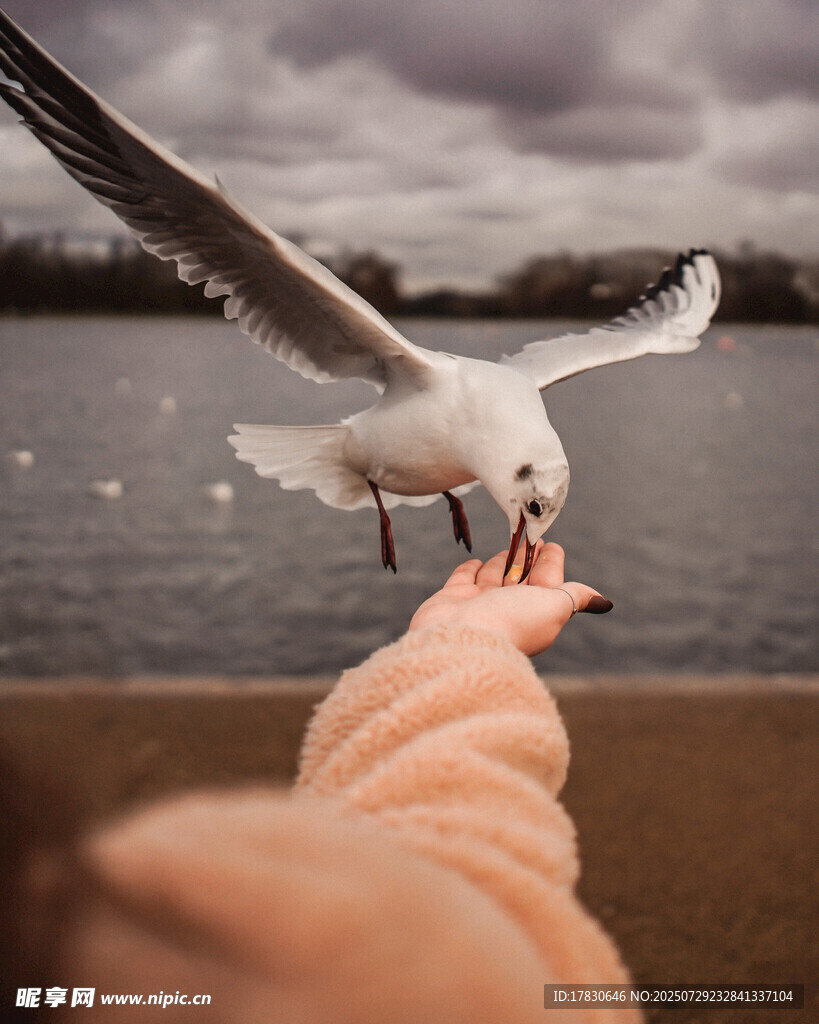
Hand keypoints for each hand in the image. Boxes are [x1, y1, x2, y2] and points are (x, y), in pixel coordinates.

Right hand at [409, 542, 611, 656]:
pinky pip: (465, 578)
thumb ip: (574, 597)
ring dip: (502, 561)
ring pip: (494, 575)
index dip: (551, 560)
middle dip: (527, 557)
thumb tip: (604, 602)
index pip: (548, 580)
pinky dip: (471, 568)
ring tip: (509, 547)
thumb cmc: (511, 622)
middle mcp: (508, 608)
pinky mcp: (452, 599)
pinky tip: (477, 561)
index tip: (549, 542)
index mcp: (535, 610)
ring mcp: (479, 603)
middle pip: (521, 576)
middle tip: (528, 534)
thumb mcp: (554, 606)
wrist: (460, 641)